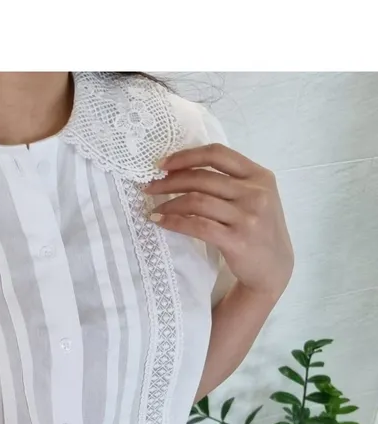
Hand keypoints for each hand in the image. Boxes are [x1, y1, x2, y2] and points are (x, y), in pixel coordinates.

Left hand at [143, 143, 293, 299]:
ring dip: (169, 204)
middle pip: (202, 178)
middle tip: (150, 187)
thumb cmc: (259, 229)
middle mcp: (256, 193)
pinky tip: (161, 222)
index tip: (163, 164)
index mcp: (259, 176)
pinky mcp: (237, 240)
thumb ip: (231, 181)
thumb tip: (183, 169)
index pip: (217, 154)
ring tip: (155, 209)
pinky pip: (198, 226)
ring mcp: (248, 217)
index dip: (186, 156)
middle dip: (170, 181)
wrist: (273, 268)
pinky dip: (174, 222)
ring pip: (197, 201)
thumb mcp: (255, 197)